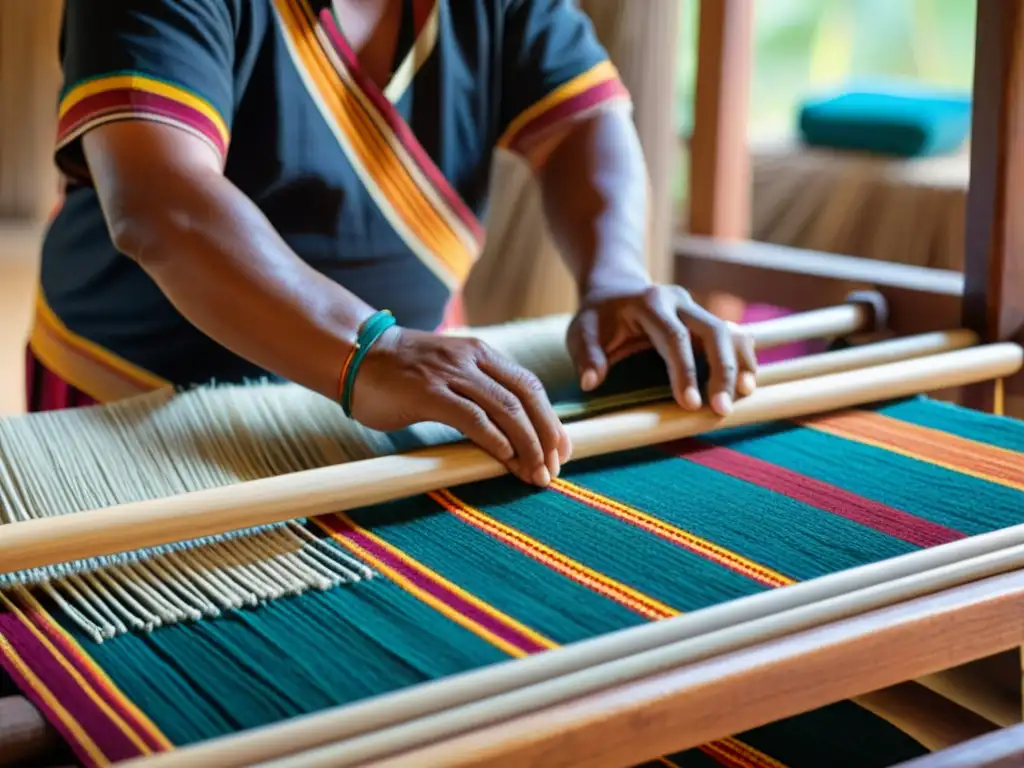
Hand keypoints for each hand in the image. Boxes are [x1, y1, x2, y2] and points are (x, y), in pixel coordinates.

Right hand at [351, 327, 571, 485]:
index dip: (550, 419)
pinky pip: (472, 417)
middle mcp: (471, 359)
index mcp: (481, 354)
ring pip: (505, 408)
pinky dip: (495, 439)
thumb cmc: (399, 374)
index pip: (529, 386)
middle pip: (525, 397)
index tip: (562, 449)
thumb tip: (507, 432)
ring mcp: (450, 373)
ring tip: (535, 473)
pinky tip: (506, 459)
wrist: (355, 353)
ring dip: (526, 444)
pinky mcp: (428, 392)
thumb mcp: (448, 373)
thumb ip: (476, 392)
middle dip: (546, 435)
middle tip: (555, 468)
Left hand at [567, 285, 757, 415]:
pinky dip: (743, 357)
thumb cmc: (598, 317)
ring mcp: (696, 309)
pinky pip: (733, 335)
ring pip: (729, 332)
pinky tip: (748, 382)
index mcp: (650, 303)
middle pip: (713, 331)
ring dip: (740, 364)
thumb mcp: (581, 330)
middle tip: (721, 409)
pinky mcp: (705, 320)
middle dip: (722, 370)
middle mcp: (679, 301)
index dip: (685, 372)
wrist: (616, 289)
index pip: (674, 337)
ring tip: (745, 396)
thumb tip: (591, 382)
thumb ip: (586, 354)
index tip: (690, 405)